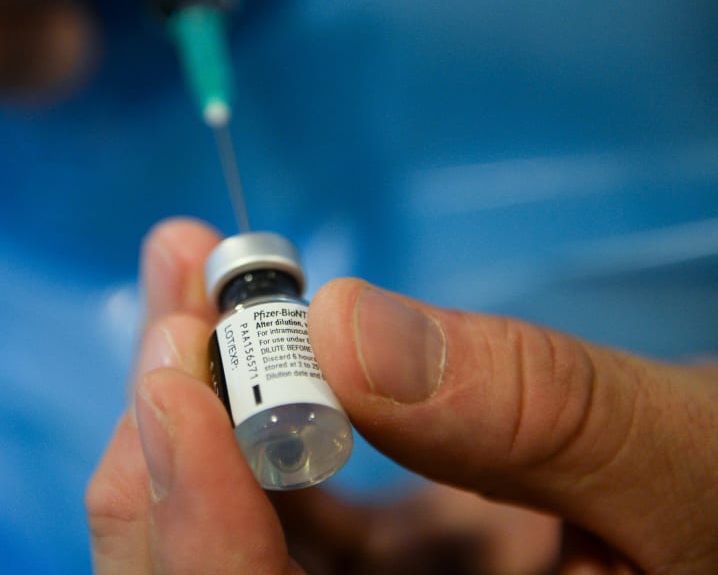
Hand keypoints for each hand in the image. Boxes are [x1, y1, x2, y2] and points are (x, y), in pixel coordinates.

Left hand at [86, 218, 717, 573]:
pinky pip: (269, 503)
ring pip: (217, 535)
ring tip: (188, 284)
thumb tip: (341, 323)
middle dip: (165, 454)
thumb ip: (532, 408)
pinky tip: (236, 324)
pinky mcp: (363, 561)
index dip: (200, 530)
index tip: (174, 381)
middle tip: (173, 310)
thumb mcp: (673, 461)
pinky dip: (237, 410)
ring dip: (186, 407)